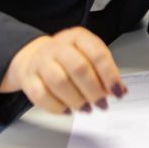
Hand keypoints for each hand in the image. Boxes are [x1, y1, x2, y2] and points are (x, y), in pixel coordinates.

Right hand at [0, 26, 125, 113]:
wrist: (32, 56)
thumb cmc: (67, 58)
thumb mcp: (88, 56)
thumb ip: (104, 72)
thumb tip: (120, 90)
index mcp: (78, 37)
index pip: (97, 54)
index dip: (109, 75)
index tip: (117, 91)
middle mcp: (58, 47)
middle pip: (79, 68)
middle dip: (94, 90)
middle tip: (102, 103)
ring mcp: (41, 62)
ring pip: (60, 82)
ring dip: (77, 100)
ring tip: (86, 108)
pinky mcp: (28, 79)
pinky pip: (41, 96)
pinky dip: (57, 107)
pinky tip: (68, 110)